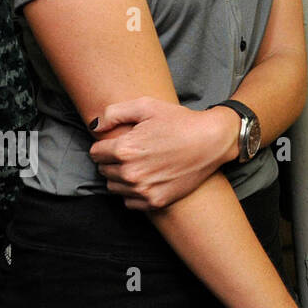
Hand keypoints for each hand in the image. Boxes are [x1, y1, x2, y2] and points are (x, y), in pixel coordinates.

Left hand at [89, 96, 235, 209]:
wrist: (212, 141)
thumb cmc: (181, 121)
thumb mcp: (148, 106)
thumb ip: (114, 112)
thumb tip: (94, 126)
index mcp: (125, 149)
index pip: (95, 153)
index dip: (107, 145)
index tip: (121, 141)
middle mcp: (131, 173)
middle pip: (103, 171)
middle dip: (113, 161)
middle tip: (134, 152)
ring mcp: (143, 190)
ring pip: (114, 187)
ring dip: (121, 177)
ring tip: (141, 164)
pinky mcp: (155, 202)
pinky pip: (129, 202)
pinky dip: (134, 192)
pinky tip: (149, 178)